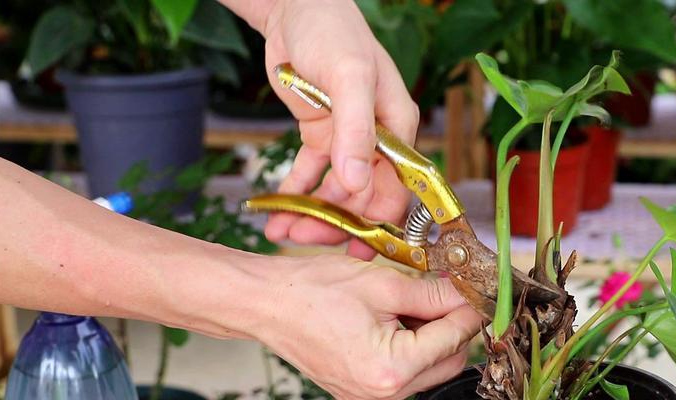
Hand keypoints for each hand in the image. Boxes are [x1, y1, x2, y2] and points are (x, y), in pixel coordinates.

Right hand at [253, 255, 482, 398]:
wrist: (267, 302)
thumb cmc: (311, 292)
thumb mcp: (383, 284)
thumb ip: (434, 294)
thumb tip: (466, 295)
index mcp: (391, 369)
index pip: (454, 338)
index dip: (468, 307)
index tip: (474, 288)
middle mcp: (382, 394)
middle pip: (448, 360)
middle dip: (450, 323)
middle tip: (441, 290)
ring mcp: (370, 396)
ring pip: (427, 367)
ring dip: (430, 335)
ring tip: (407, 303)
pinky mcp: (361, 390)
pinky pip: (403, 371)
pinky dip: (408, 345)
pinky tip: (393, 318)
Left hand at [259, 0, 419, 258]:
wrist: (296, 8)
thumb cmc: (333, 33)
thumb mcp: (349, 77)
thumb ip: (356, 132)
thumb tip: (358, 185)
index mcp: (399, 129)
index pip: (398, 188)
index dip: (380, 222)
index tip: (355, 248)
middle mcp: (378, 141)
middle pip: (365, 198)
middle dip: (337, 223)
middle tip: (303, 238)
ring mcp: (348, 142)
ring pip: (336, 193)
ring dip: (312, 214)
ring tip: (281, 230)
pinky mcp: (320, 138)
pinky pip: (310, 175)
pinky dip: (294, 195)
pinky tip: (276, 214)